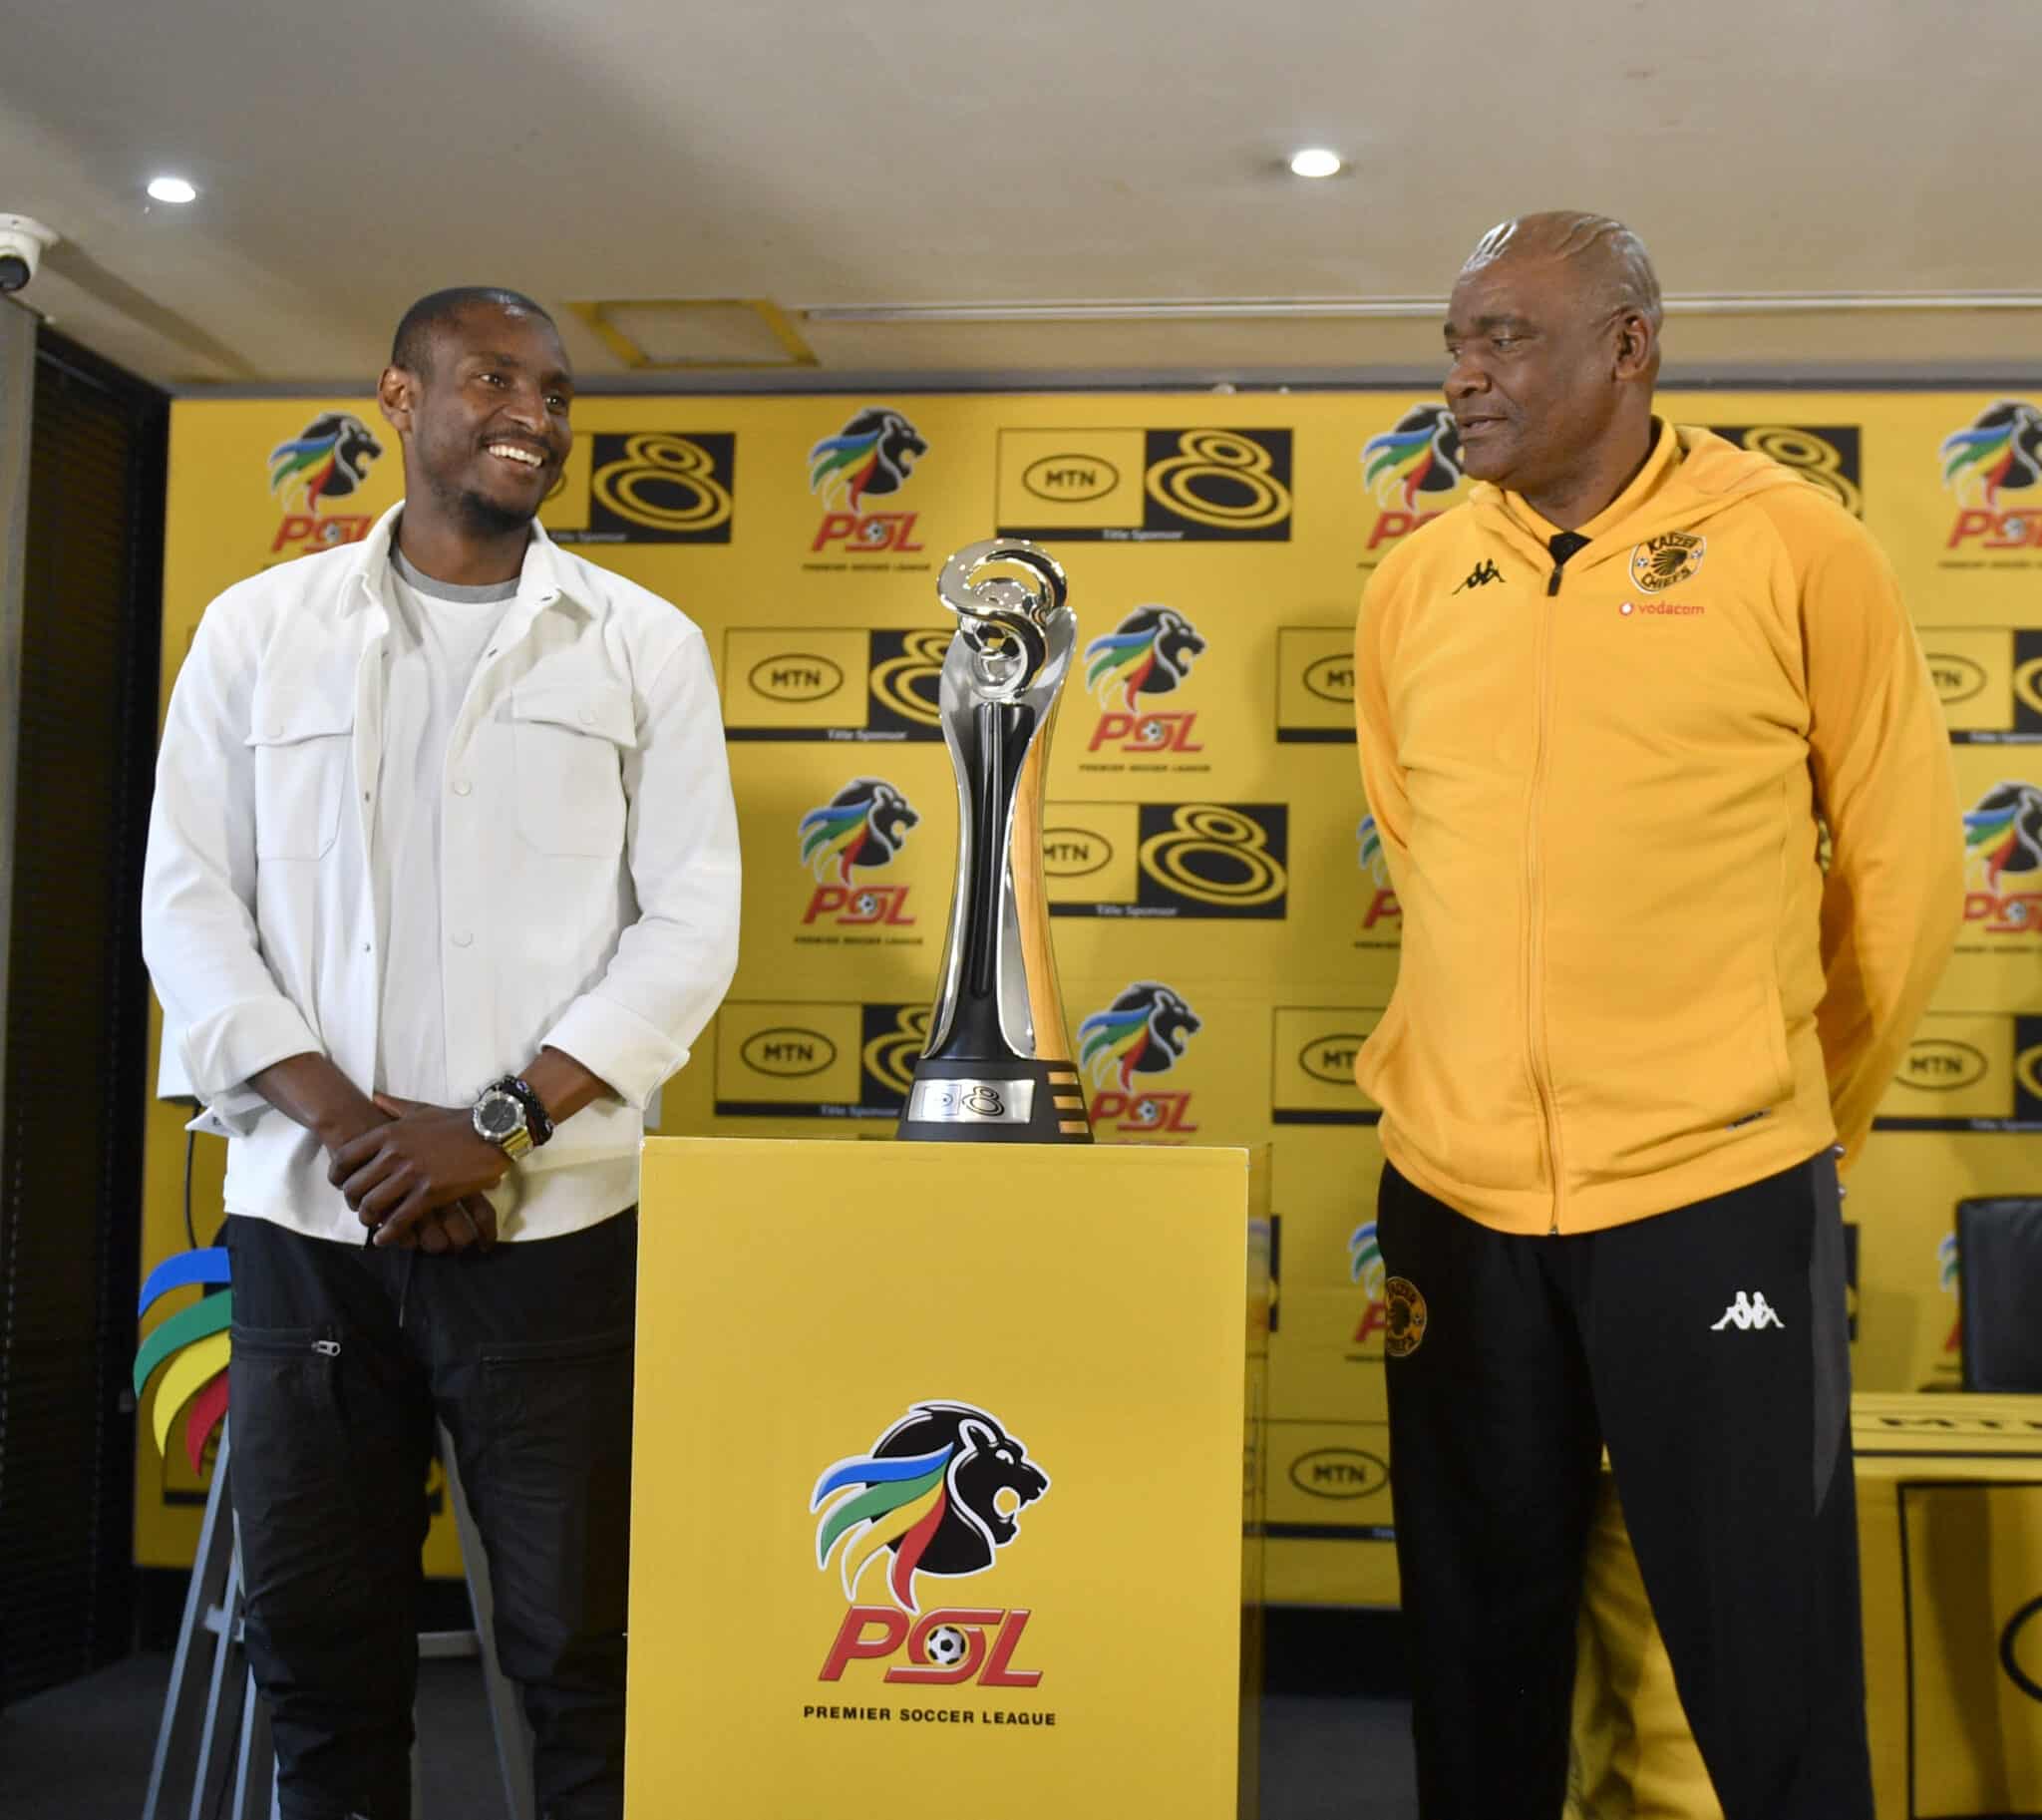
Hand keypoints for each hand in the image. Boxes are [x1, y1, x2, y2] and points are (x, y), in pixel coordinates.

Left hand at [329, 1094, 510, 1247]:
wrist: (491, 1132)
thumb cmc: (456, 1121)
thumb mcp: (421, 1109)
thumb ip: (394, 1106)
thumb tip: (374, 1097)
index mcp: (388, 1133)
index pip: (345, 1157)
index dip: (336, 1176)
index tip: (340, 1184)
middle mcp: (393, 1154)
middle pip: (354, 1186)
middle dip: (351, 1202)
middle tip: (359, 1207)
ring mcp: (411, 1175)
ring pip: (372, 1205)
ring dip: (367, 1219)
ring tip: (372, 1223)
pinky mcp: (429, 1193)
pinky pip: (399, 1219)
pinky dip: (388, 1233)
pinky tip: (385, 1238)